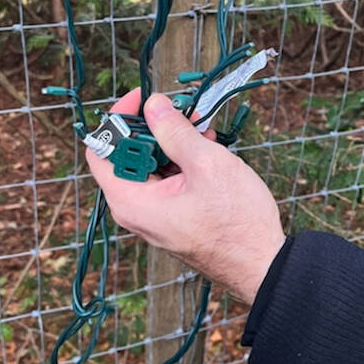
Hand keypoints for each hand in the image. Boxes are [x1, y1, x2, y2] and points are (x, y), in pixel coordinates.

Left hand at [85, 88, 285, 303]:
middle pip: (128, 157)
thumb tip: (154, 105)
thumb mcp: (207, 164)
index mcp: (132, 201)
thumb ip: (175, 131)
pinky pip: (168, 182)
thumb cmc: (236, 221)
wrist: (262, 264)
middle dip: (155, 129)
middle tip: (185, 111)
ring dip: (174, 144)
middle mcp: (137, 211)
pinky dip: (184, 163)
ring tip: (205, 132)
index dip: (119, 118)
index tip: (146, 99)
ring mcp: (155, 216)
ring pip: (152, 167)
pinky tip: (209, 152)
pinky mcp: (174, 218)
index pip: (101, 150)